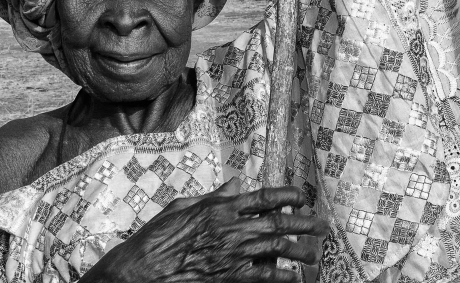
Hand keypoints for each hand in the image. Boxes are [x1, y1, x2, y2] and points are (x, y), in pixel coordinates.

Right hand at [82, 178, 327, 282]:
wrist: (139, 271)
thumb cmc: (155, 239)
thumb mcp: (181, 208)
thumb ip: (213, 197)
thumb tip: (236, 185)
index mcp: (218, 208)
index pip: (261, 197)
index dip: (286, 195)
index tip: (302, 197)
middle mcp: (228, 228)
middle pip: (276, 222)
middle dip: (303, 222)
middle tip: (321, 226)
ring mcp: (230, 254)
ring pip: (275, 248)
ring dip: (299, 249)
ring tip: (314, 253)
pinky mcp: (227, 277)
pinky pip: (261, 276)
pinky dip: (281, 276)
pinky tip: (294, 277)